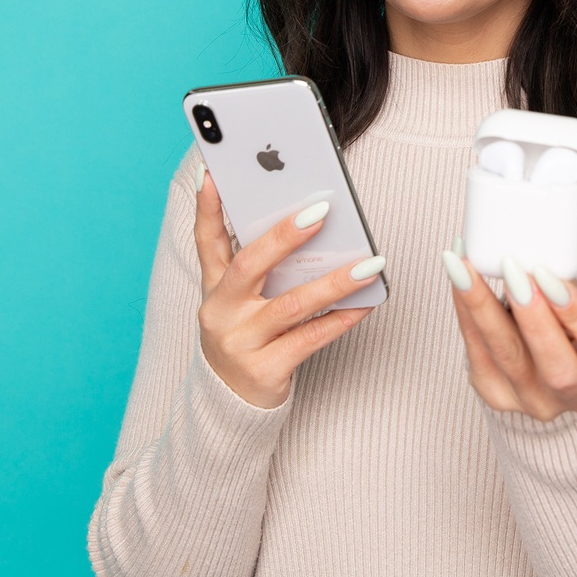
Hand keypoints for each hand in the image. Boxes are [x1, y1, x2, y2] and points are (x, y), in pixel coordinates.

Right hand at [193, 164, 384, 408]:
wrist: (230, 404)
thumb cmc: (245, 337)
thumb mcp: (237, 301)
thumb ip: (259, 264)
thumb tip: (302, 221)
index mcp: (214, 288)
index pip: (206, 240)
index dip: (208, 206)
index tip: (216, 172)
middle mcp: (221, 313)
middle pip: (250, 266)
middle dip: (283, 237)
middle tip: (320, 212)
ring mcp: (240, 343)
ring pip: (291, 305)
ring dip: (334, 282)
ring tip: (370, 263)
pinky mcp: (265, 370)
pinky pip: (311, 339)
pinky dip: (342, 319)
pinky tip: (367, 303)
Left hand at [440, 242, 576, 421]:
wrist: (545, 366)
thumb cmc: (569, 325)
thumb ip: (565, 286)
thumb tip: (530, 243)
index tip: (549, 274)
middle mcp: (576, 395)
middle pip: (558, 370)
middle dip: (532, 317)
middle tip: (512, 269)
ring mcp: (535, 402)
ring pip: (507, 359)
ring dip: (483, 307)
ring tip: (465, 266)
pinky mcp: (497, 396)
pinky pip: (477, 353)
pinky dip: (465, 310)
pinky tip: (458, 276)